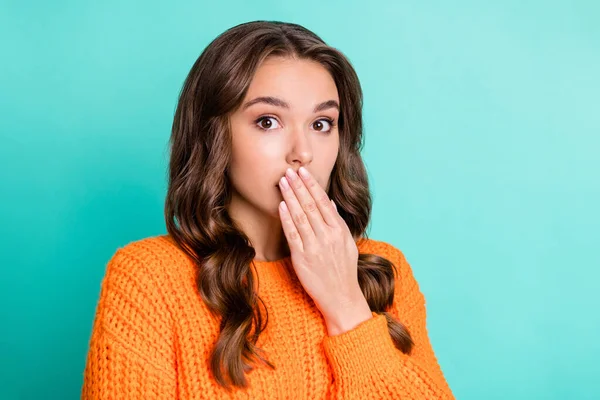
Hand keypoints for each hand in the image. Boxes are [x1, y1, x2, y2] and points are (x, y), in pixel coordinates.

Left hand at [278, 167, 371, 334]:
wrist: (341, 297)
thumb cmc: (344, 270)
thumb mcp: (347, 244)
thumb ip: (338, 222)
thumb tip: (329, 203)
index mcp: (339, 230)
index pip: (323, 201)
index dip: (311, 185)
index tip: (303, 171)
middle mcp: (327, 236)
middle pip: (310, 205)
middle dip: (298, 186)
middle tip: (288, 170)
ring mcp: (315, 247)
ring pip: (300, 216)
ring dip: (290, 197)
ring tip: (282, 182)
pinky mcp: (302, 258)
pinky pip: (293, 235)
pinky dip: (286, 219)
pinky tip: (281, 206)